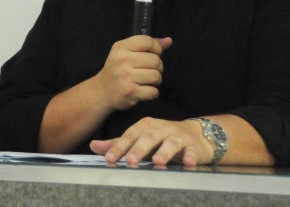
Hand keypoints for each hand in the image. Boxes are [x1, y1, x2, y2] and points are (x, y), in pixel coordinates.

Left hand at [90, 117, 213, 167]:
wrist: (195, 136)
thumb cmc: (161, 139)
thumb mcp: (140, 139)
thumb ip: (119, 144)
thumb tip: (93, 146)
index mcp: (145, 126)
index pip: (130, 135)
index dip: (120, 146)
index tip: (109, 158)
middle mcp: (161, 129)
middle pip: (149, 137)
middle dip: (139, 148)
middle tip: (130, 160)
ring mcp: (179, 136)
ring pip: (171, 143)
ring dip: (164, 151)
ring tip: (157, 161)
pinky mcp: (194, 146)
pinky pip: (193, 151)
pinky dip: (191, 156)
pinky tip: (188, 163)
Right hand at [92, 35, 171, 111]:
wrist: (102, 91)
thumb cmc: (117, 69)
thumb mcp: (127, 52)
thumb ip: (148, 46)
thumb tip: (169, 40)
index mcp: (121, 47)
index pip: (148, 41)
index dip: (156, 49)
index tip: (151, 55)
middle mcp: (122, 60)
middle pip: (155, 60)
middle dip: (157, 67)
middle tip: (147, 70)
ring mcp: (126, 76)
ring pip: (156, 76)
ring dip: (155, 80)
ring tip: (146, 81)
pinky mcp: (130, 92)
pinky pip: (154, 91)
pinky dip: (152, 93)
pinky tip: (143, 90)